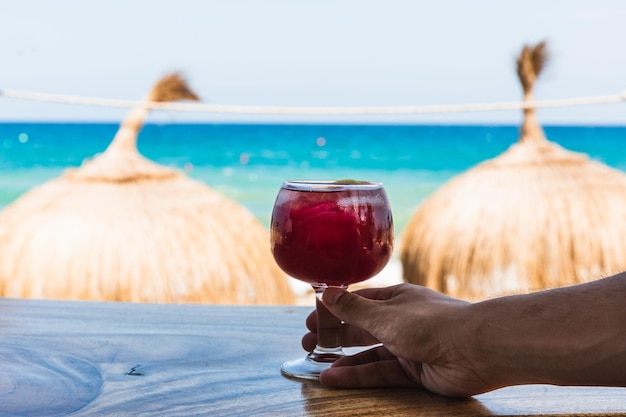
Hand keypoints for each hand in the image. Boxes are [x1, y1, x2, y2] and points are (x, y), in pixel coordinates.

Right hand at [302, 284, 490, 396]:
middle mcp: (401, 321)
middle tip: (308, 342)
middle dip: (335, 335)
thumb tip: (326, 292)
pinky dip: (358, 375)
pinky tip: (335, 377)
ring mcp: (407, 347)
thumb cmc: (431, 323)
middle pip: (361, 328)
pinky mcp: (413, 371)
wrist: (475, 350)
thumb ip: (353, 309)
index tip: (313, 317)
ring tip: (317, 365)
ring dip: (343, 359)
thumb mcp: (384, 314)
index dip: (335, 309)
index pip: (359, 301)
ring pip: (369, 353)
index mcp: (396, 299)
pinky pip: (380, 372)